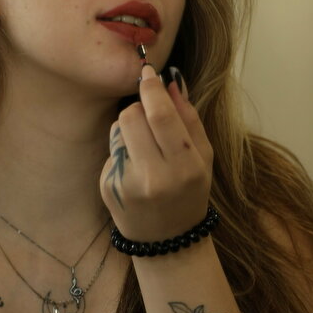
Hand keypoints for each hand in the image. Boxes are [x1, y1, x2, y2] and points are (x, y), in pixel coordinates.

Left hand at [100, 66, 213, 241]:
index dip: (151, 88)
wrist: (168, 239)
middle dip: (138, 107)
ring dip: (129, 128)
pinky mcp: (108, 188)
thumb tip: (171, 82)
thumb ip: (190, 118)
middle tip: (149, 116)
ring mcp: (127, 185)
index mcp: (185, 167)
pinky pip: (111, 149)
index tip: (148, 73)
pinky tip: (134, 168)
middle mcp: (155, 177)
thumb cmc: (190, 191)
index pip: (161, 116)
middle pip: (131, 116)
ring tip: (144, 148)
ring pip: (117, 129)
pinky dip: (122, 150)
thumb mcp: (203, 157)